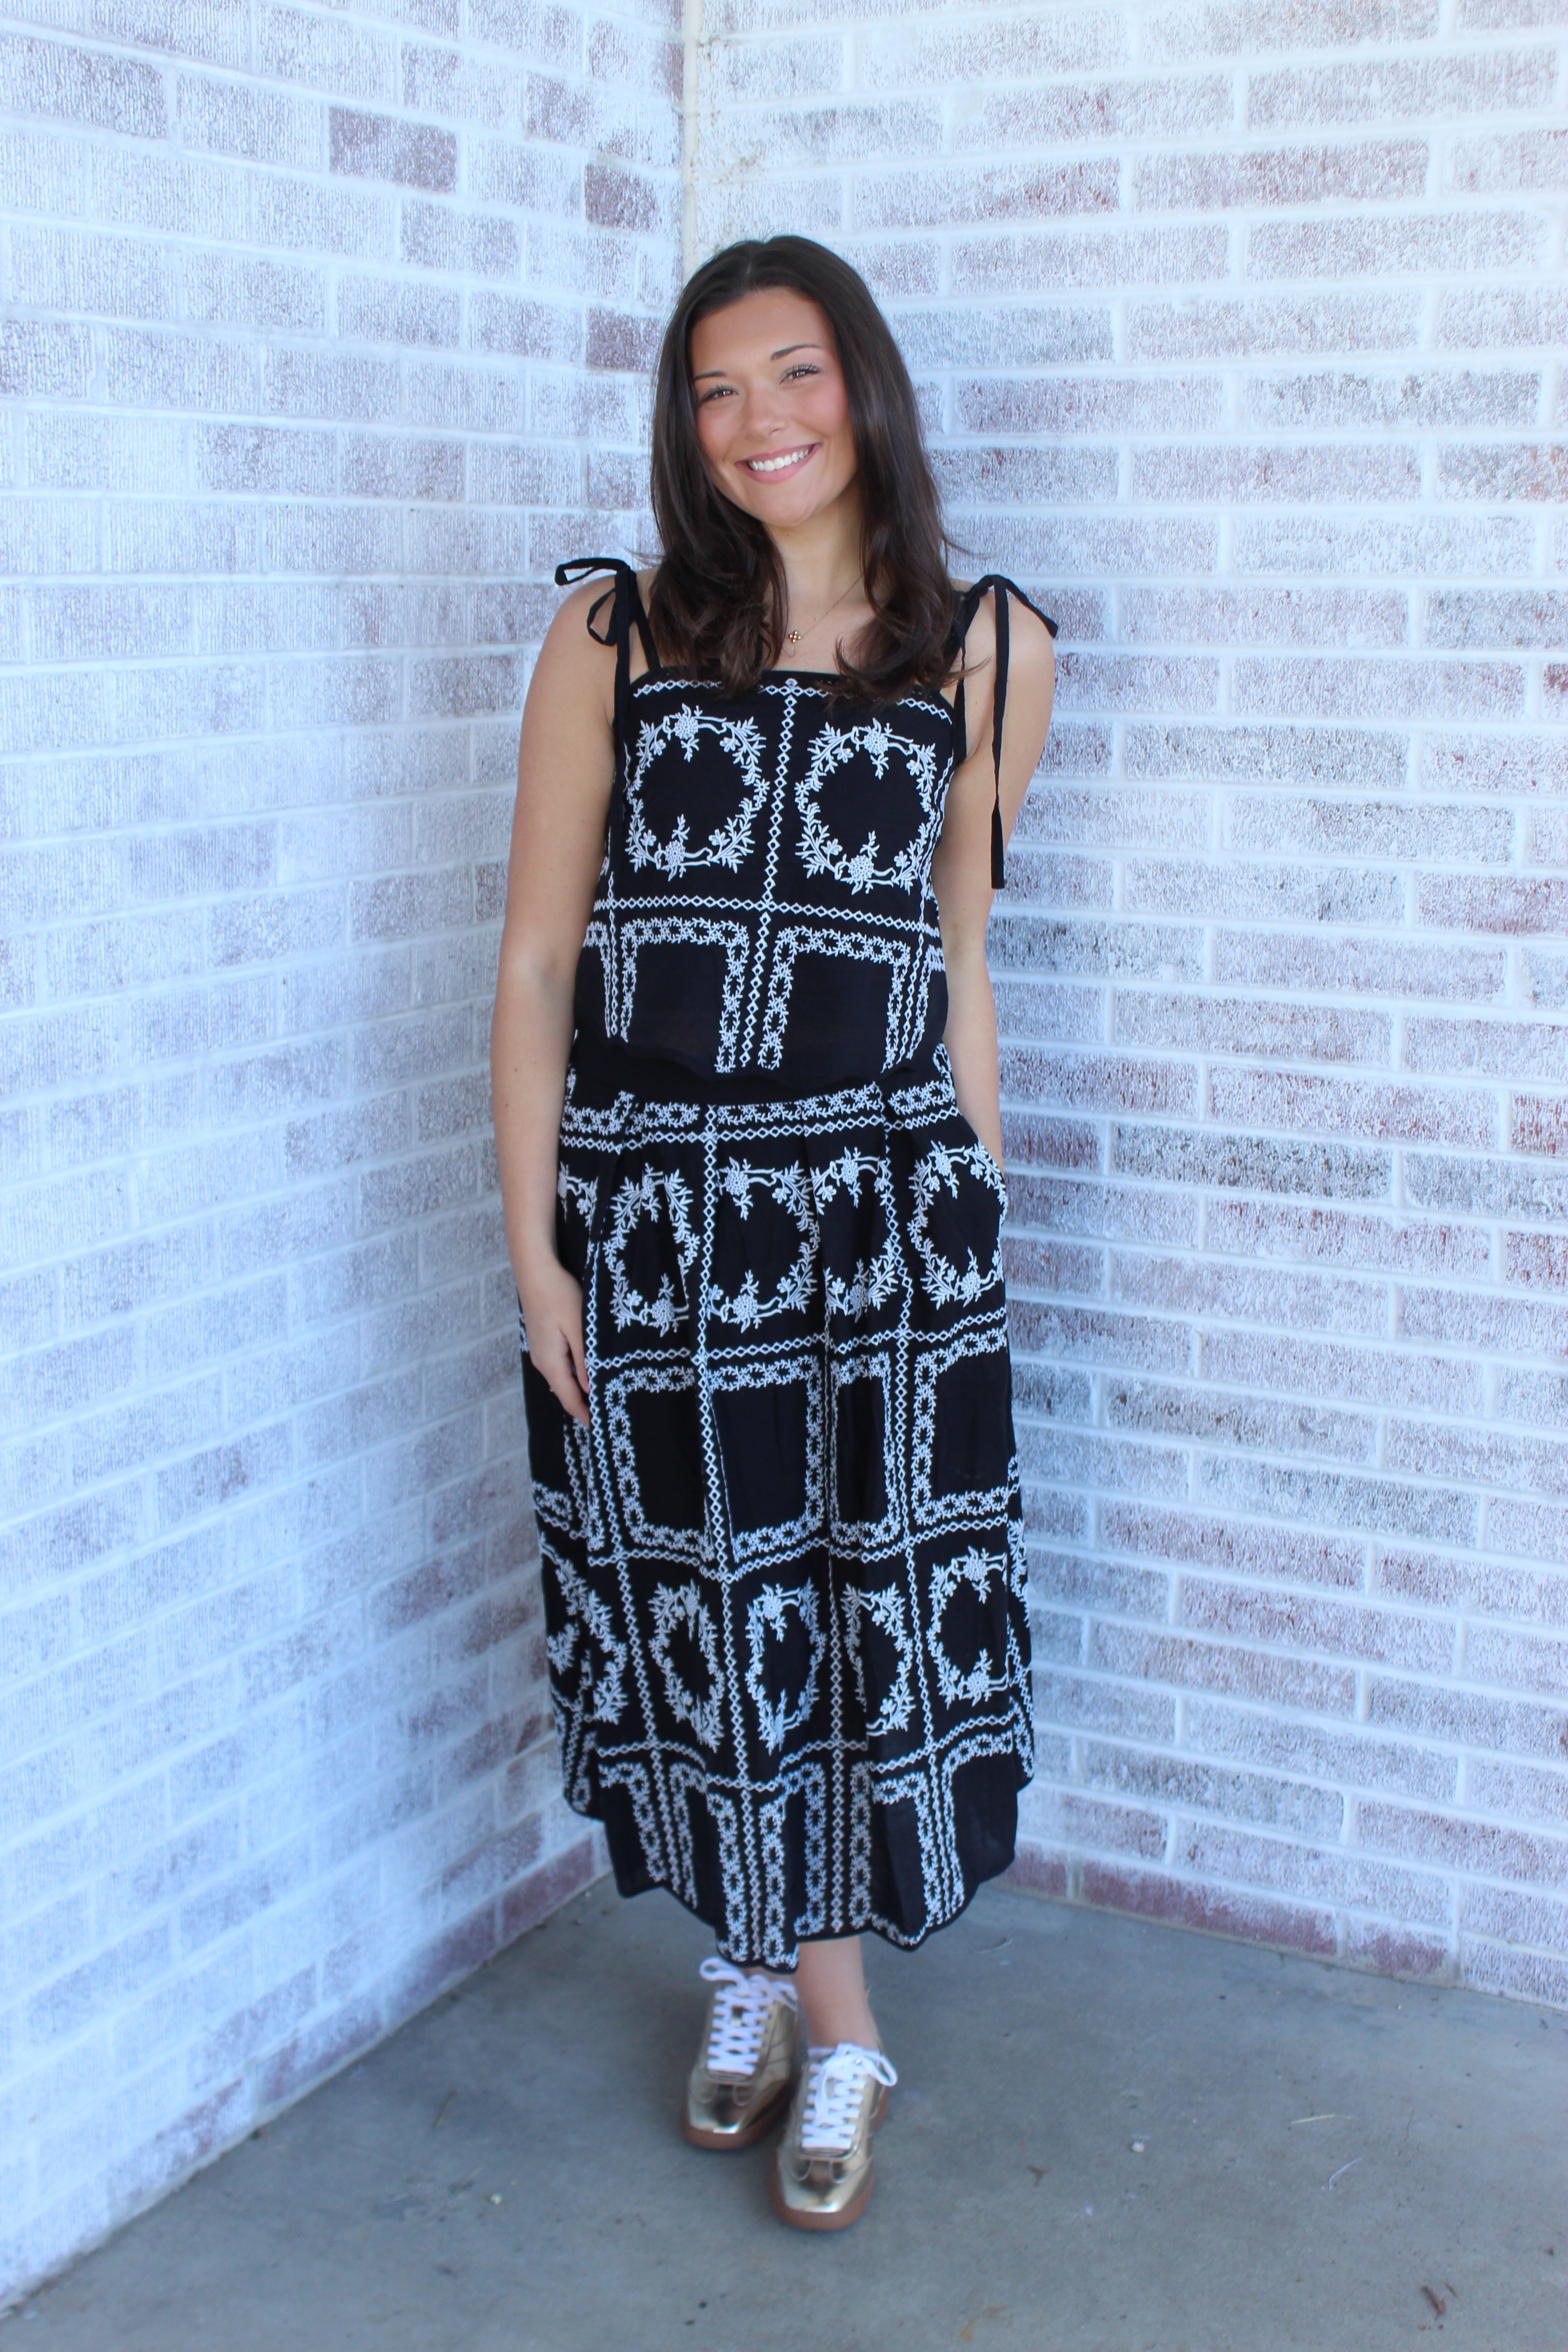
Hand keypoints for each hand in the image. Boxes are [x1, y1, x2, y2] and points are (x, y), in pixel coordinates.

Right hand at [518, 1255, 589, 1425]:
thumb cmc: (559, 1296)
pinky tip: (585, 1373)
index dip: (585, 1415)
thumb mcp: (579, 1329)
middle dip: (583, 1405)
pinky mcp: (541, 1340)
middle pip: (564, 1391)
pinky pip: (558, 1366)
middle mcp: (542, 1361)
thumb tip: (590, 1390)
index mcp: (551, 1362)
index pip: (569, 1399)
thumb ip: (585, 1361)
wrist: (535, 1272)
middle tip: (606, 1413)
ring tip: (600, 1397)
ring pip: (561, 1379)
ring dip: (578, 1390)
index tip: (601, 1428)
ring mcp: (539, 1351)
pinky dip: (571, 1375)